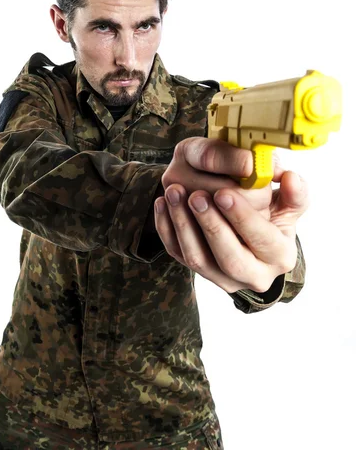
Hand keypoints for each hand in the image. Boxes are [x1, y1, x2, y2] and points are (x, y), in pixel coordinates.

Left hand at [155, 141, 308, 293]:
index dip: (243, 218)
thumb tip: (291, 178)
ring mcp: (223, 278)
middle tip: (196, 195)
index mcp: (280, 256)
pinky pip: (177, 254)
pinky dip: (166, 228)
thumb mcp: (287, 202)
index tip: (224, 192)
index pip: (263, 241)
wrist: (247, 230)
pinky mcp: (199, 271)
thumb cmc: (270, 211)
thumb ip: (294, 191)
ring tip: (174, 192)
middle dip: (211, 226)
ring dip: (183, 225)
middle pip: (229, 259)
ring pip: (198, 259)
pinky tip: (162, 202)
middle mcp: (254, 275)